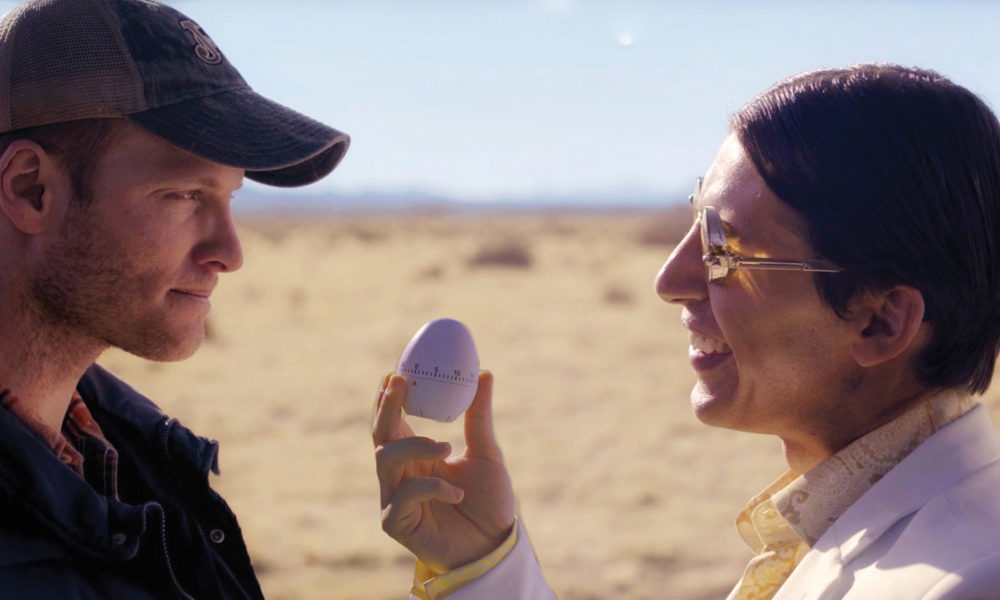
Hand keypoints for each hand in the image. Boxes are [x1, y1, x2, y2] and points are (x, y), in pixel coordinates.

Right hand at [372, 371, 514, 571]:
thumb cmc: (488, 502)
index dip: (389, 397)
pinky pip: (405, 493)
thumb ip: (479, 416)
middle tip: (398, 383)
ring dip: (414, 445)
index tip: (396, 371)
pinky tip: (457, 492)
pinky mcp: (396, 521)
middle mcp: (400, 473)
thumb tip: (484, 372)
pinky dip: (432, 487)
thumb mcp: (487, 452)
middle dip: (386, 406)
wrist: (494, 545)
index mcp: (416, 455)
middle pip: (381, 434)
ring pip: (386, 458)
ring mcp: (394, 497)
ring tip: (445, 446)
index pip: (394, 421)